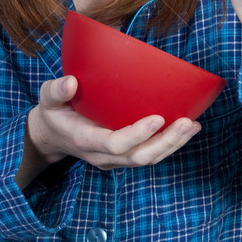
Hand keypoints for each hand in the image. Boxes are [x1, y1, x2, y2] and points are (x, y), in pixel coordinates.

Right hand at [27, 76, 200, 170]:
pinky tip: (187, 127)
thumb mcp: (47, 99)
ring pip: (148, 159)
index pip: (115, 144)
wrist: (52, 136)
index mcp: (86, 141)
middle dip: (166, 142)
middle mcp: (104, 155)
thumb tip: (71, 81)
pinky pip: (149, 154)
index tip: (158, 117)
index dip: (138, 134)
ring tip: (194, 125)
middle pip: (140, 157)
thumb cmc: (54, 112)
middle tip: (188, 122)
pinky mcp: (124, 155)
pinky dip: (170, 143)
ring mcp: (115, 159)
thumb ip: (56, 90)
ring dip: (173, 144)